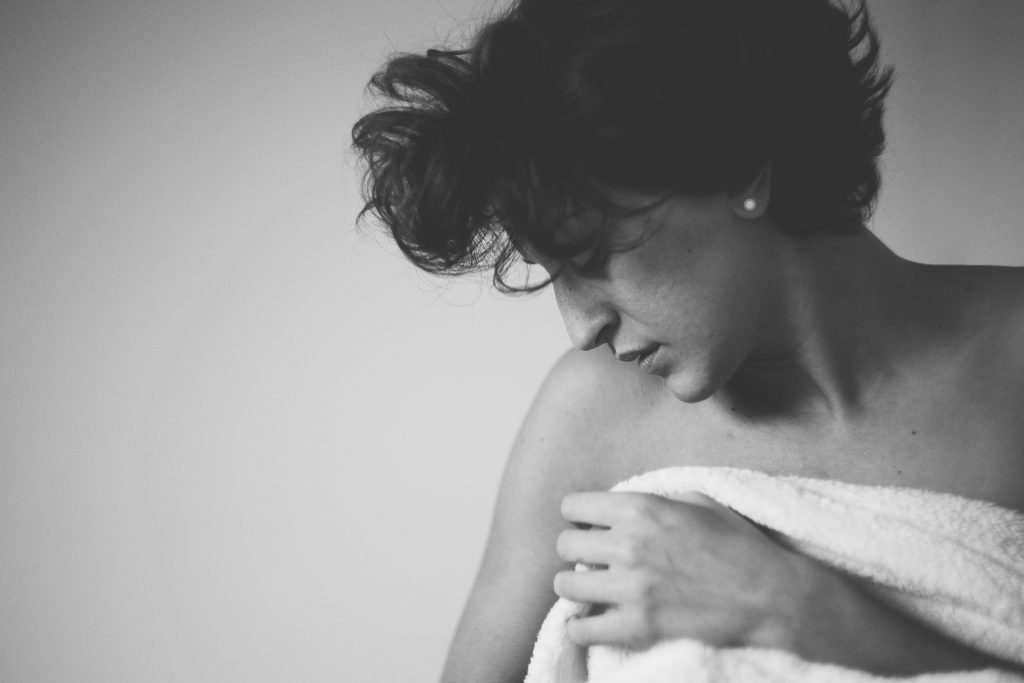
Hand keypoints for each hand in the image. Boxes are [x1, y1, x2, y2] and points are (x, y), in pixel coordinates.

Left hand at [553, 491, 812, 650]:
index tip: (588, 526)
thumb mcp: (696, 501)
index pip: (574, 506)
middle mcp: (629, 544)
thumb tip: (618, 503)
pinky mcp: (638, 626)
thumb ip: (652, 498)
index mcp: (642, 508)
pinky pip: (582, 628)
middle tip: (594, 559)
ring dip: (577, 586)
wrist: (770, 596)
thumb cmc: (738, 545)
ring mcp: (632, 587)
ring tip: (593, 589)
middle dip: (577, 550)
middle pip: (565, 544)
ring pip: (567, 584)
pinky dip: (582, 627)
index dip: (579, 516)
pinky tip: (593, 621)